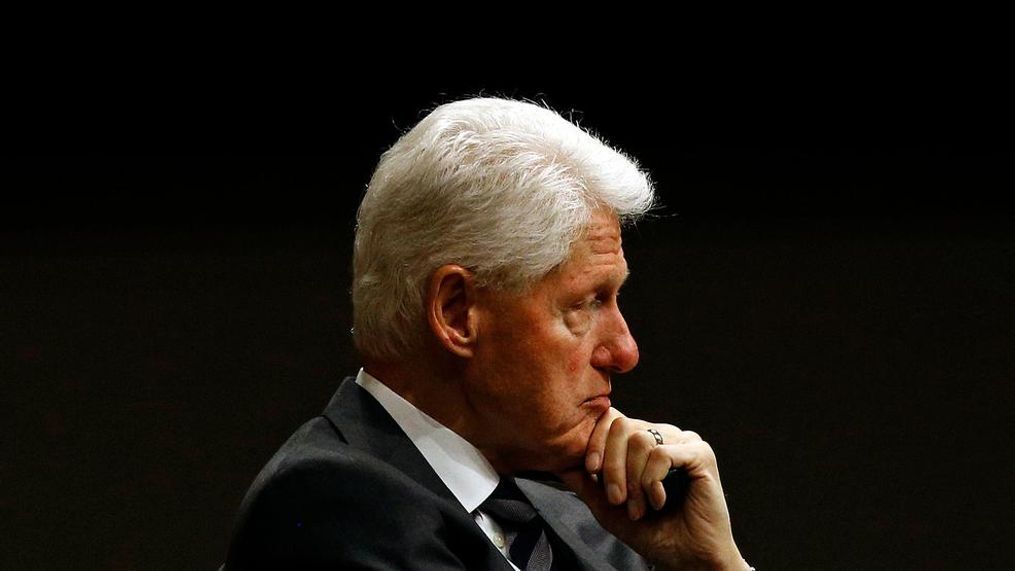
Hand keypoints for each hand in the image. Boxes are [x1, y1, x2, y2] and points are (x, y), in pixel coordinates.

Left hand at [556, 408, 747, 570]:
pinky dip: (652, 482)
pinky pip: (662, 454)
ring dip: (633, 480)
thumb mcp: (605, 506)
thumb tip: (557, 459)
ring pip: (640, 439)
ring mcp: (683, 442)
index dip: (595, 441)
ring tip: (640, 507)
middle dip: (612, 466)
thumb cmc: (650, 532)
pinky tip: (659, 500)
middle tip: (617, 499)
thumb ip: (584, 480)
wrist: (684, 559)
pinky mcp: (701, 454)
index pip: (611, 418)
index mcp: (642, 441)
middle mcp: (663, 435)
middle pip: (622, 426)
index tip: (591, 472)